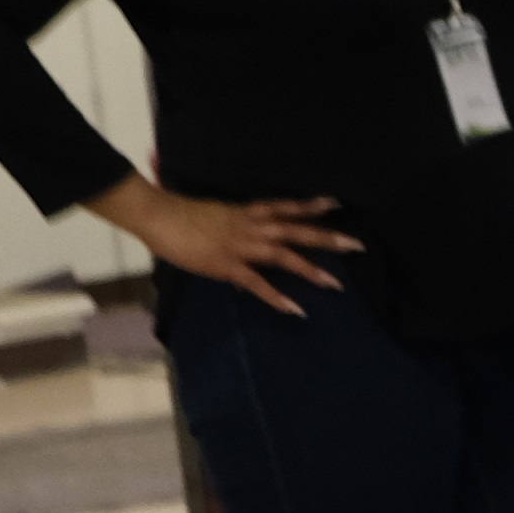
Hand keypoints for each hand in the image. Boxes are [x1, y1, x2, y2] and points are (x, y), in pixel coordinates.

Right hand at [87, 177, 354, 316]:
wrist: (156, 215)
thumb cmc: (179, 213)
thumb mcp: (215, 213)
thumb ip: (233, 221)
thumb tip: (244, 229)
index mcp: (246, 212)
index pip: (284, 207)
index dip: (310, 206)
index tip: (336, 203)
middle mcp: (249, 226)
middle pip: (295, 230)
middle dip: (326, 238)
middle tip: (356, 245)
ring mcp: (239, 245)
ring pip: (282, 255)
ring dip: (310, 270)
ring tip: (335, 284)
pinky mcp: (226, 265)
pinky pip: (256, 283)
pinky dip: (277, 297)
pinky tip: (295, 309)